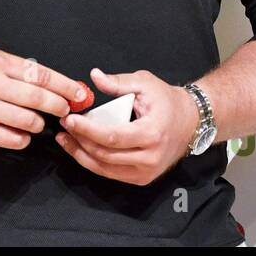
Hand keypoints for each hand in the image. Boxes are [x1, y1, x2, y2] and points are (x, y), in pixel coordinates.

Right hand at [0, 50, 88, 149]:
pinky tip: (23, 133)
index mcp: (0, 63)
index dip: (64, 86)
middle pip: (37, 98)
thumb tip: (63, 85)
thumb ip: (25, 71)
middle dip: (58, 105)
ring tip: (39, 121)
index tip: (79, 93)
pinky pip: (14, 139)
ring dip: (40, 123)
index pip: (41, 75)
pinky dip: (25, 138)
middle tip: (67, 110)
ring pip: (28, 120)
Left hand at [56, 69, 201, 184]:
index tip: (70, 119)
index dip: (87, 130)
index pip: (111, 136)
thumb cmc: (168, 101)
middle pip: (104, 155)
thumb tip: (95, 76)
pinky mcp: (142, 178)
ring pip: (104, 169)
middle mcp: (149, 157)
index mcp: (151, 133)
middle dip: (79, 141)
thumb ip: (118, 82)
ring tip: (65, 140)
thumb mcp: (145, 83)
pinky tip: (81, 150)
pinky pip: (111, 173)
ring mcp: (146, 172)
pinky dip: (93, 162)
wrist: (191, 122)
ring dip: (81, 154)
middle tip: (64, 126)